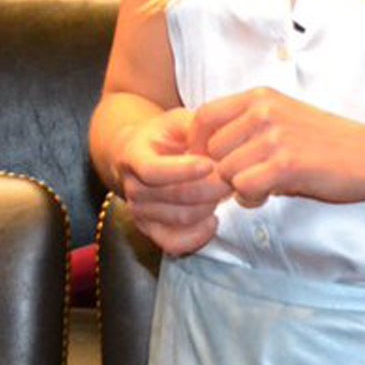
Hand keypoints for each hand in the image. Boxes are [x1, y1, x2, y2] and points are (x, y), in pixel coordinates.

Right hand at [115, 106, 231, 254]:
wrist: (141, 157)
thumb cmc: (163, 136)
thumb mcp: (176, 121)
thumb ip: (196, 127)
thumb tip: (219, 138)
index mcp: (133, 156)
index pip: (153, 170)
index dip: (183, 170)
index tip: (210, 163)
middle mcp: (132, 187)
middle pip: (174, 196)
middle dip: (210, 187)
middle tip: (233, 177)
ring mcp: (139, 212)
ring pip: (181, 218)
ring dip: (210, 206)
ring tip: (225, 191)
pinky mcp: (151, 231)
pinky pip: (175, 243)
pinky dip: (198, 236)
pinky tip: (213, 219)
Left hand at [193, 88, 364, 208]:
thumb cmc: (326, 143)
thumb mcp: (282, 118)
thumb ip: (246, 126)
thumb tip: (203, 149)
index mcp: (259, 96)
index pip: (203, 116)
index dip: (198, 144)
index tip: (209, 163)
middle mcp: (263, 110)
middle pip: (210, 149)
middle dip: (222, 171)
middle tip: (246, 179)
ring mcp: (274, 136)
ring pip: (225, 171)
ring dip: (238, 187)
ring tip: (264, 186)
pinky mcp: (286, 164)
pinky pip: (244, 188)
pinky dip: (252, 198)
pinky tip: (271, 194)